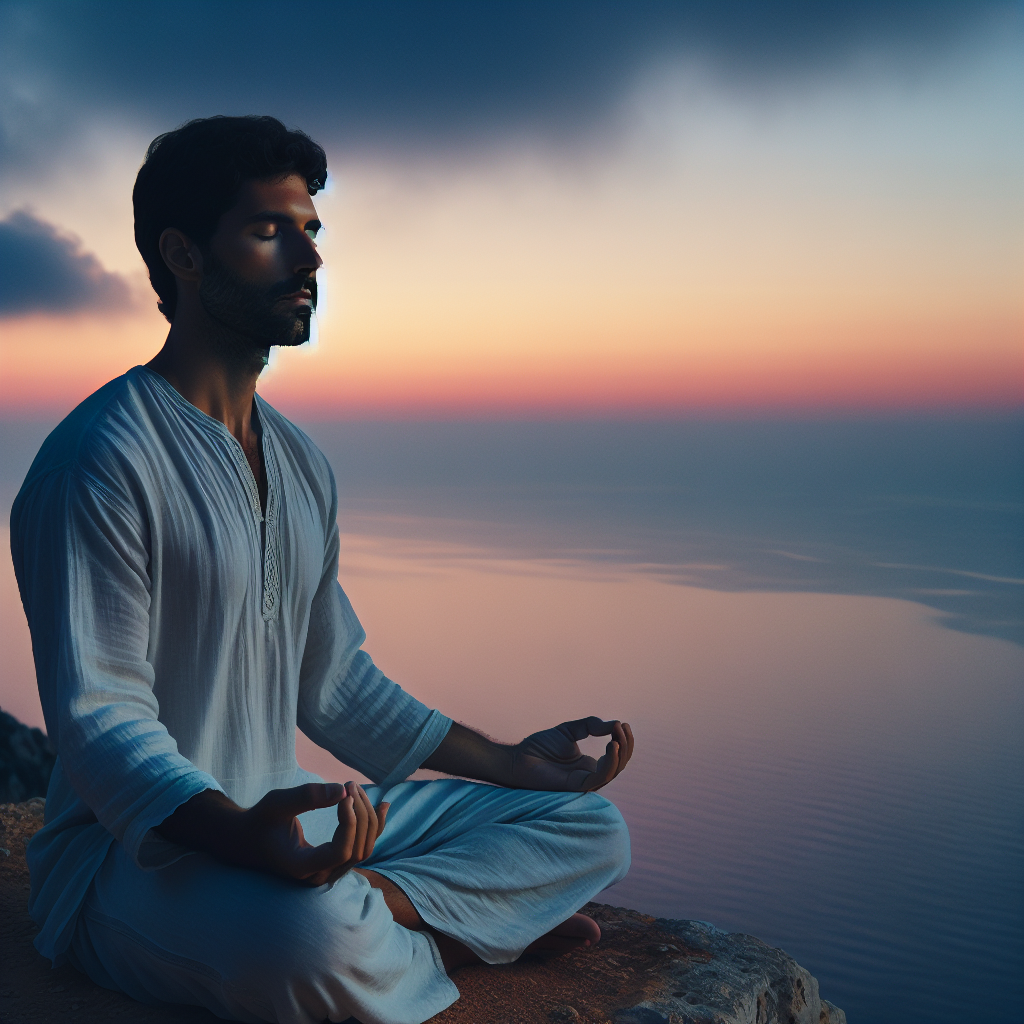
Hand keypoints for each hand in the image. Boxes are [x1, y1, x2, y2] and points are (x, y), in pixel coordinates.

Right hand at [157, 782, 388, 886]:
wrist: (248, 840)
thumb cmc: (260, 820)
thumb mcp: (277, 803)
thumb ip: (307, 796)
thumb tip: (343, 789)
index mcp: (301, 866)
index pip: (341, 852)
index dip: (350, 822)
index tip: (345, 793)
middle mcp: (318, 875)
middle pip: (357, 849)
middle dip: (360, 813)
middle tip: (350, 784)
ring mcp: (329, 872)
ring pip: (364, 849)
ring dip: (367, 817)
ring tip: (357, 789)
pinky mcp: (335, 862)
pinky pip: (363, 847)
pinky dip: (375, 826)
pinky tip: (383, 804)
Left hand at [511, 717, 633, 791]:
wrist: (518, 758)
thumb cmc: (539, 747)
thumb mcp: (569, 730)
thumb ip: (591, 726)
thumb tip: (614, 723)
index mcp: (588, 765)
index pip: (615, 757)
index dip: (623, 740)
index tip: (622, 723)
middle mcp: (589, 775)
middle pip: (619, 765)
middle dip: (626, 746)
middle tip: (623, 727)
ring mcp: (584, 782)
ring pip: (612, 772)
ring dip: (621, 754)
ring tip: (618, 736)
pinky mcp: (577, 786)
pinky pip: (600, 778)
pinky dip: (610, 763)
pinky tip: (612, 746)